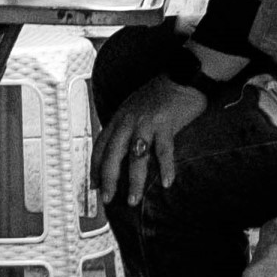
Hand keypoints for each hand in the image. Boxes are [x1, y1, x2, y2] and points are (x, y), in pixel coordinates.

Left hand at [94, 77, 207, 207]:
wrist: (182, 77)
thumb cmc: (159, 95)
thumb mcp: (134, 108)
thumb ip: (126, 127)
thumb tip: (120, 152)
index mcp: (119, 118)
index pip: (100, 146)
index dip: (95, 167)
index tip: (94, 185)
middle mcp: (128, 121)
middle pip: (112, 154)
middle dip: (108, 179)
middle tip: (108, 199)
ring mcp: (146, 122)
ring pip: (135, 157)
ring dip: (134, 181)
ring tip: (133, 199)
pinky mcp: (165, 124)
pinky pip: (164, 151)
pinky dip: (166, 168)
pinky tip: (167, 182)